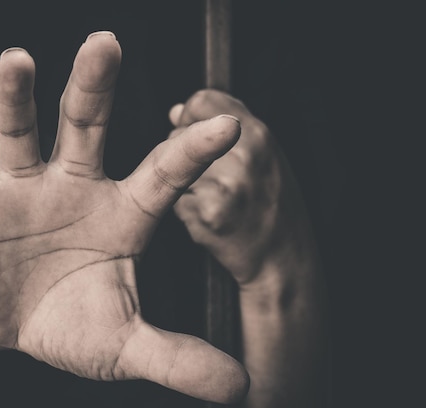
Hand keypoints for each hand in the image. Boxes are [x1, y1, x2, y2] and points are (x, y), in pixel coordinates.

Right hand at [0, 32, 246, 402]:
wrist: (6, 325)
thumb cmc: (71, 323)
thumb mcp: (125, 344)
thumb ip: (177, 356)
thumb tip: (240, 387)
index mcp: (119, 214)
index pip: (162, 176)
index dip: (192, 153)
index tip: (229, 125)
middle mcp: (71, 187)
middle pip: (85, 127)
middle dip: (93, 86)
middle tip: (106, 42)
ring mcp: (18, 190)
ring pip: (17, 133)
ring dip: (12, 97)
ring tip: (16, 59)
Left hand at [171, 90, 309, 283]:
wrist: (283, 259)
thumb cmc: (271, 205)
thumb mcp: (262, 156)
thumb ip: (221, 129)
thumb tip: (175, 111)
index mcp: (258, 133)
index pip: (201, 101)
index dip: (189, 117)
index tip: (190, 132)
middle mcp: (244, 153)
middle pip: (178, 134)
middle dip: (184, 154)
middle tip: (213, 179)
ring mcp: (227, 183)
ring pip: (172, 168)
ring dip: (183, 184)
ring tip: (214, 199)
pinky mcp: (210, 212)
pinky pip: (176, 200)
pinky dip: (186, 210)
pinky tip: (210, 217)